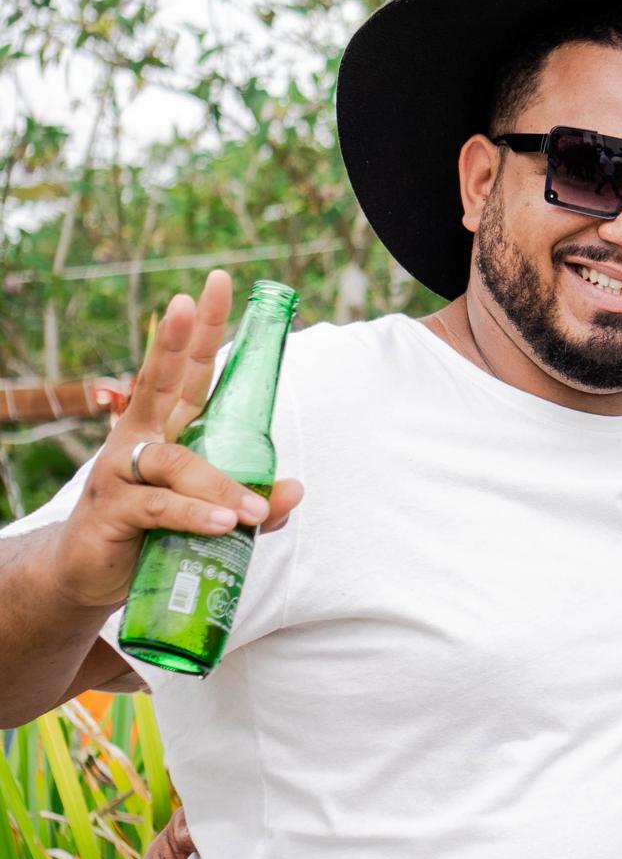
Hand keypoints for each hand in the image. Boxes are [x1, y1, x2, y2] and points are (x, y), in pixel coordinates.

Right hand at [49, 270, 302, 610]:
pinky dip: (192, 514)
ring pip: (174, 461)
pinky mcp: (111, 511)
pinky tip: (221, 523)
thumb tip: (294, 490)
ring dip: (218, 483)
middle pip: (161, 381)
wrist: (90, 574)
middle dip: (179, 340)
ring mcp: (120, 472)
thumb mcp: (210, 512)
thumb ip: (252, 499)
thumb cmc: (154, 532)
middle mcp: (138, 439)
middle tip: (192, 301)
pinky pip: (157, 506)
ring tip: (251, 510)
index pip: (186, 371)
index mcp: (164, 429)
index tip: (215, 284)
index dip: (200, 330)